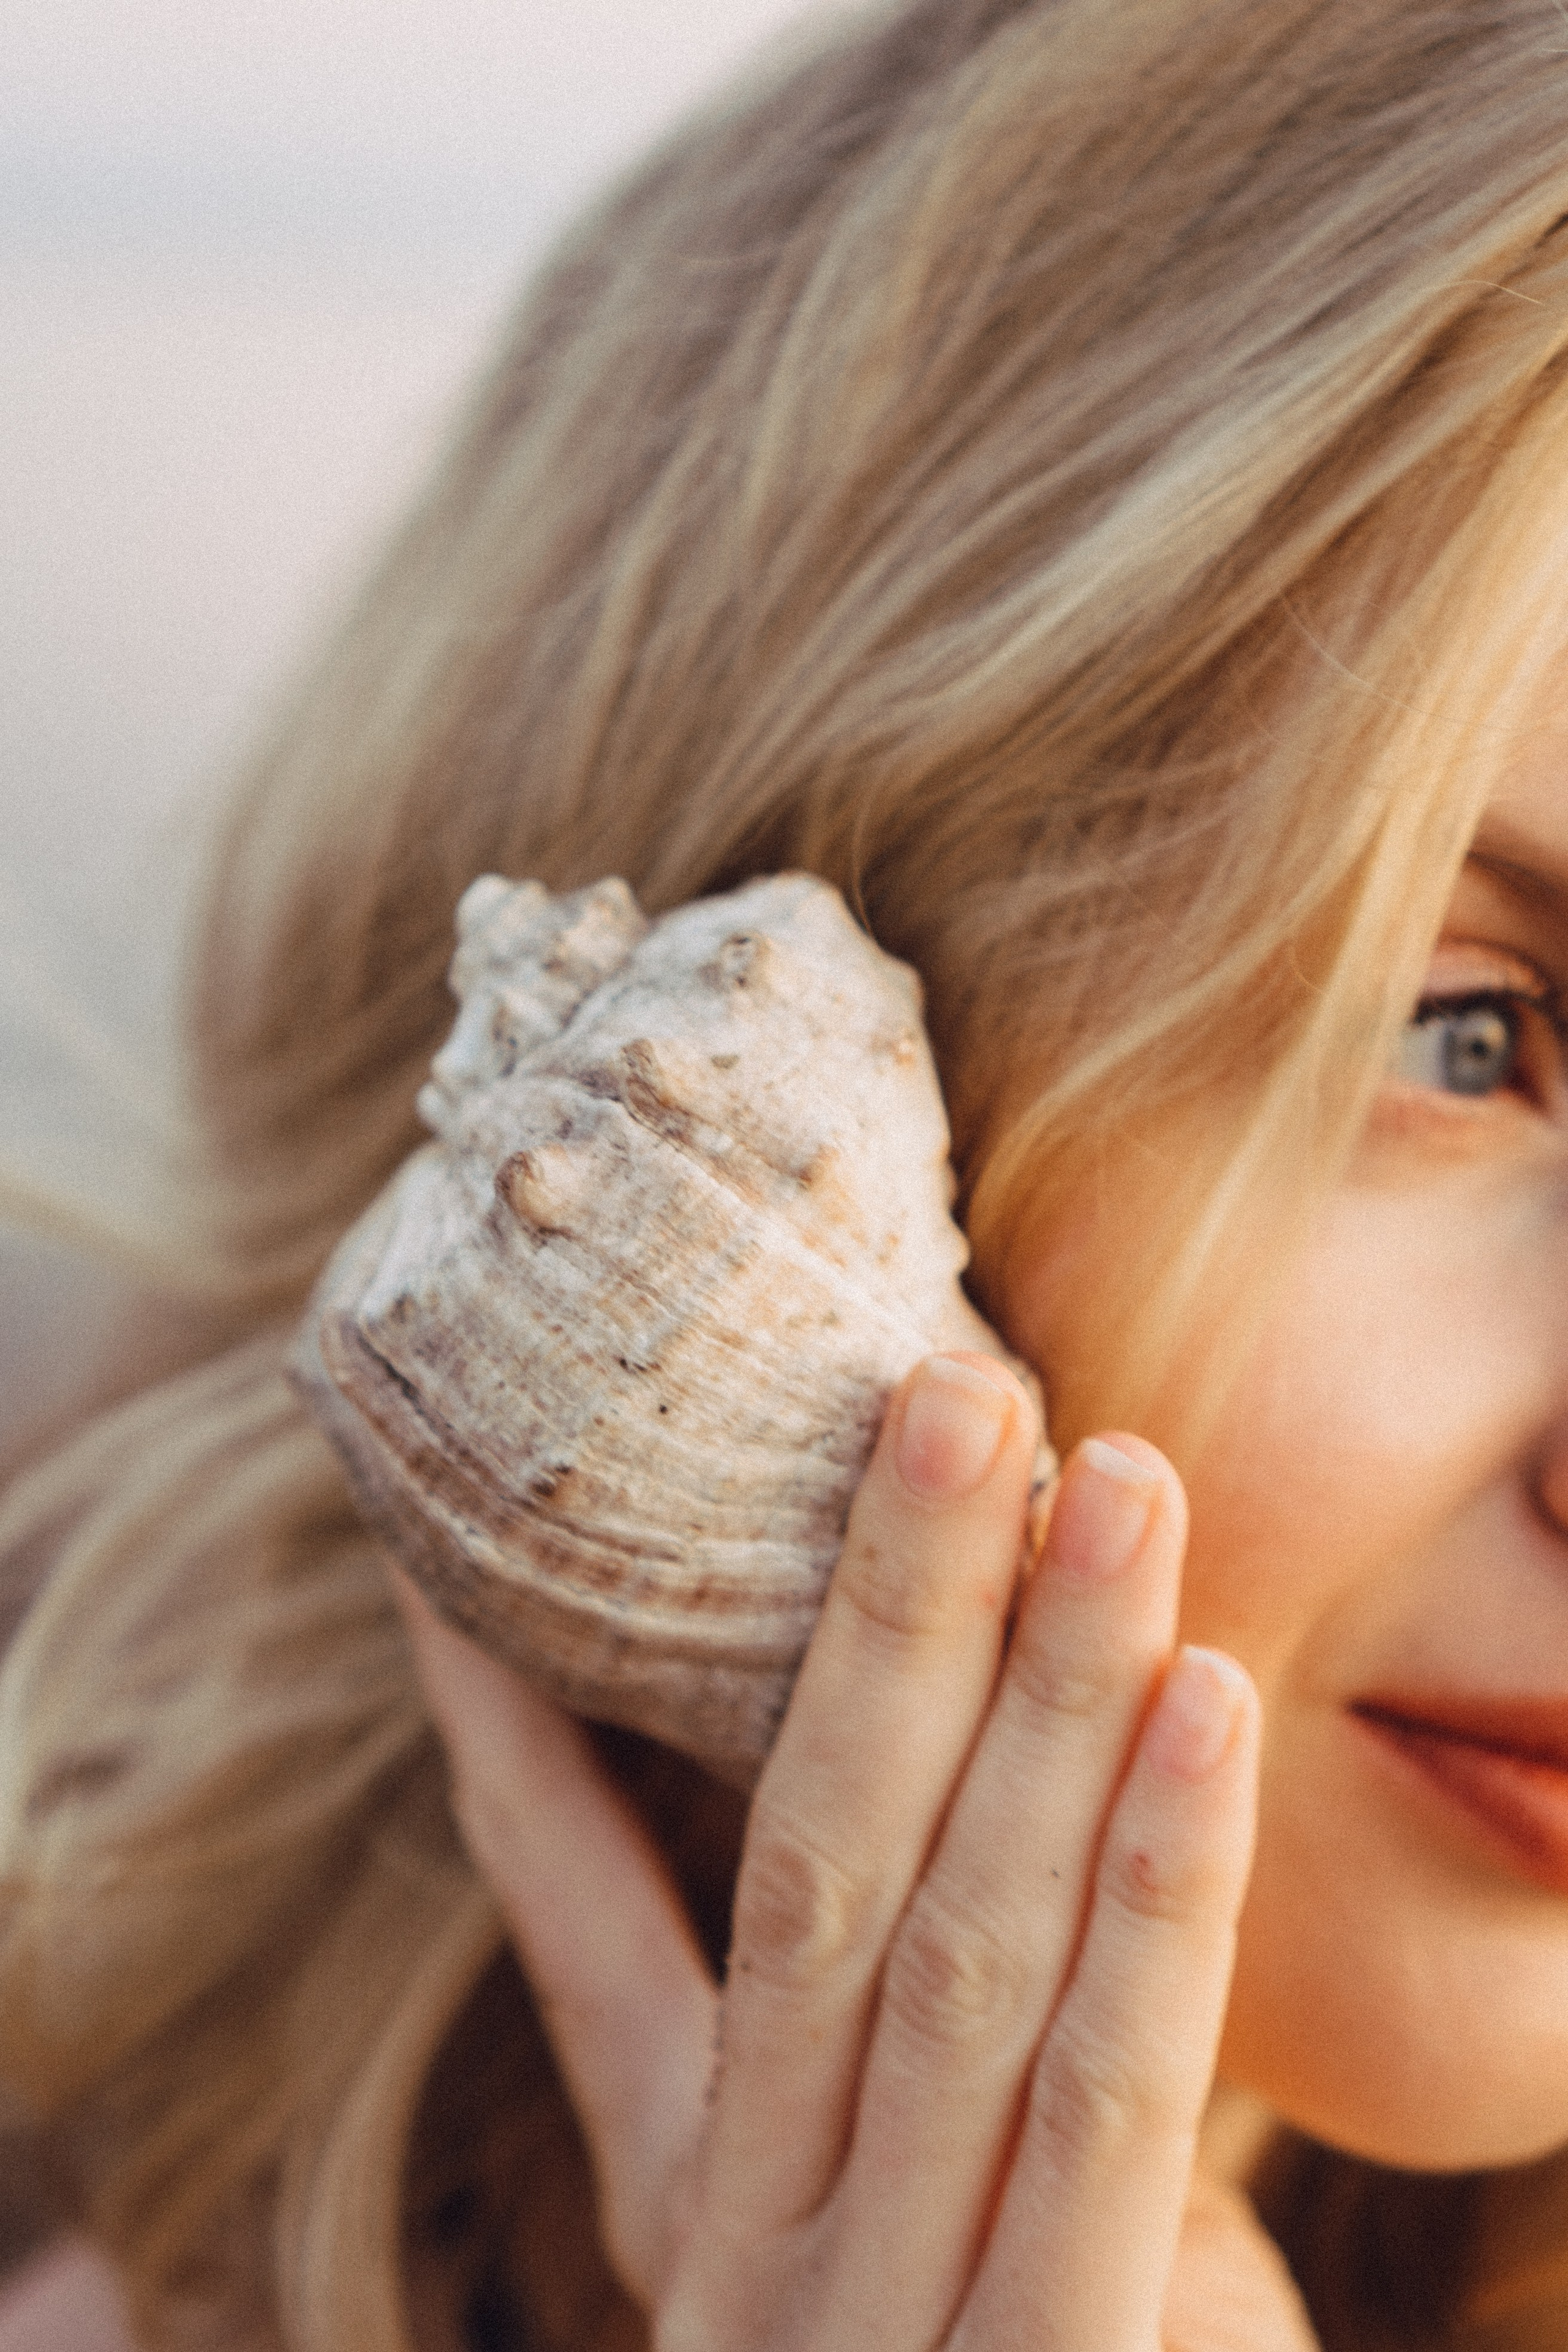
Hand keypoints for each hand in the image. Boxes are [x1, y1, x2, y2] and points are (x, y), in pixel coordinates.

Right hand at [393, 1352, 1309, 2349]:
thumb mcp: (917, 2251)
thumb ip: (946, 2084)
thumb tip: (1012, 1835)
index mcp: (703, 2204)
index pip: (573, 1919)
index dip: (510, 1724)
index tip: (454, 1544)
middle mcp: (756, 2250)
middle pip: (811, 1864)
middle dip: (888, 1606)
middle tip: (946, 1381)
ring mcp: (885, 2320)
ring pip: (962, 1944)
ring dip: (1043, 1683)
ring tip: (1110, 1475)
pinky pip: (1114, 2104)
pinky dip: (1164, 1888)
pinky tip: (1204, 1699)